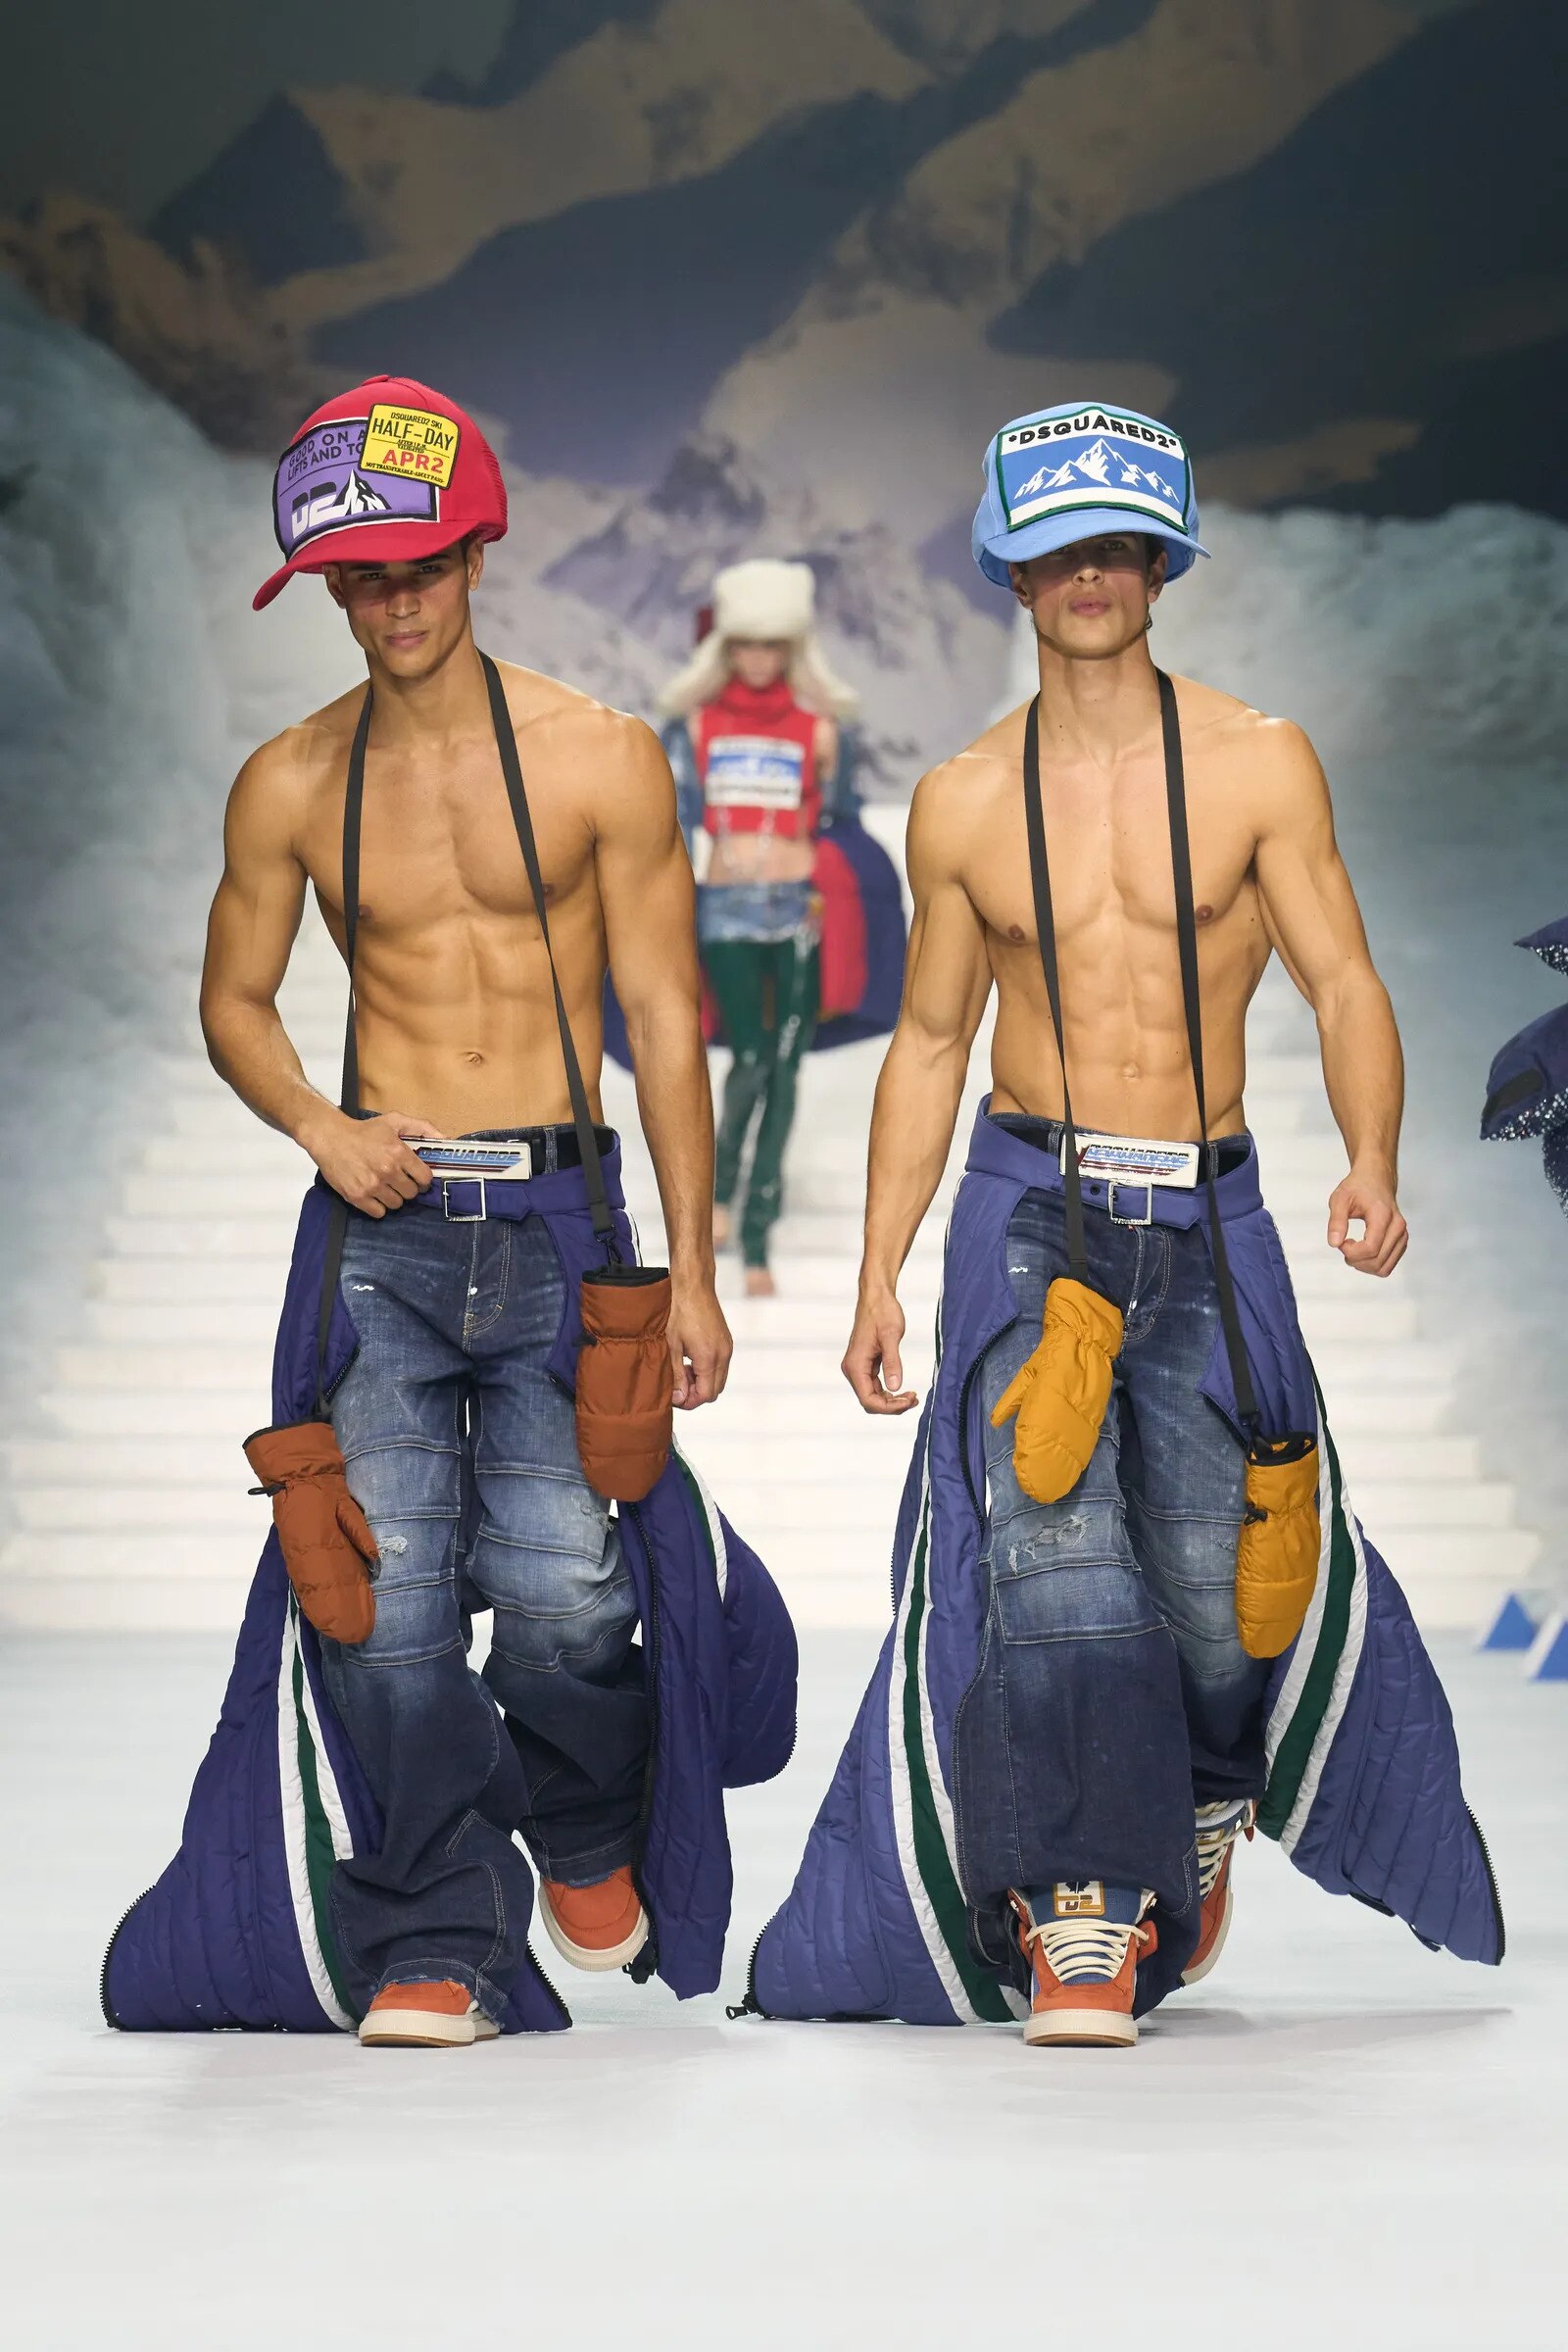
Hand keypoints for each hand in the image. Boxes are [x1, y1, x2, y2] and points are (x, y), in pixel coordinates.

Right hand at [302, 1107, 440, 1217]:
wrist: (330, 1138)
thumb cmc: (364, 1131)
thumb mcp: (395, 1121)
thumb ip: (423, 1128)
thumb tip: (446, 1139)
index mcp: (398, 1153)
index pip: (425, 1178)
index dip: (423, 1179)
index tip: (417, 1177)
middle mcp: (387, 1171)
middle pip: (412, 1194)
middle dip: (408, 1187)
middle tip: (399, 1180)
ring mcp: (372, 1186)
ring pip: (397, 1205)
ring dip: (394, 1197)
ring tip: (385, 1185)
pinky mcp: (357, 1196)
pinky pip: (379, 1213)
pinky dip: (378, 1206)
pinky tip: (374, 1194)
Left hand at [668, 1277, 731, 1408]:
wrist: (693, 1286)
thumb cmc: (679, 1311)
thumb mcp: (672, 1346)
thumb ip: (676, 1374)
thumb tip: (679, 1398)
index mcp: (709, 1358)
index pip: (705, 1395)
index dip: (689, 1402)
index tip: (674, 1398)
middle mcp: (723, 1355)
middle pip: (715, 1390)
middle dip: (696, 1394)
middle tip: (677, 1385)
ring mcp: (727, 1347)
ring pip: (719, 1379)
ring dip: (702, 1382)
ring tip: (682, 1371)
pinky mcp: (726, 1341)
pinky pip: (721, 1366)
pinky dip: (708, 1371)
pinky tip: (690, 1360)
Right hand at [843, 1288, 918, 1413]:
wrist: (877, 1297)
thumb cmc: (882, 1312)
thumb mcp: (891, 1337)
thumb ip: (892, 1363)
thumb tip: (894, 1387)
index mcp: (855, 1365)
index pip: (868, 1399)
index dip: (888, 1407)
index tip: (908, 1401)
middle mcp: (853, 1369)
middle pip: (870, 1400)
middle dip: (892, 1405)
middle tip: (913, 1399)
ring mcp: (858, 1367)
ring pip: (873, 1395)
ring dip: (891, 1400)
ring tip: (911, 1396)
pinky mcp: (865, 1364)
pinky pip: (874, 1385)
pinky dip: (888, 1390)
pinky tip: (902, 1389)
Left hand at [1327, 1167, 1407, 1277]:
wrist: (1376, 1179)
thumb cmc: (1358, 1187)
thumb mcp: (1340, 1199)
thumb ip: (1336, 1221)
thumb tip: (1334, 1243)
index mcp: (1383, 1215)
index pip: (1371, 1248)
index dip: (1351, 1252)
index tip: (1341, 1242)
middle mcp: (1398, 1227)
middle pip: (1377, 1261)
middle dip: (1355, 1260)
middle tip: (1344, 1245)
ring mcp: (1402, 1235)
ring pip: (1384, 1267)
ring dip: (1364, 1266)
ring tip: (1353, 1250)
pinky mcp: (1401, 1242)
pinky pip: (1388, 1265)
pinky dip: (1373, 1265)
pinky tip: (1362, 1251)